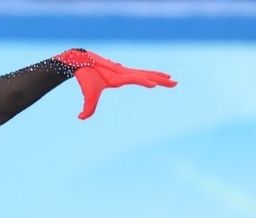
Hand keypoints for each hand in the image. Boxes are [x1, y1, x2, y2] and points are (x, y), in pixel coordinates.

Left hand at [56, 49, 176, 119]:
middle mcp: (124, 72)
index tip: (153, 85)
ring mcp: (124, 71)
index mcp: (118, 76)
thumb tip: (80, 118)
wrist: (81, 61)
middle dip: (160, 79)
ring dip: (158, 76)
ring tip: (171, 79)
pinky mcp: (123, 71)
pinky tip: (155, 77)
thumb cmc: (85, 76)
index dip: (143, 81)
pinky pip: (139, 73)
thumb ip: (87, 107)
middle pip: (146, 74)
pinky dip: (149, 75)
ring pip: (144, 73)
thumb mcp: (86, 93)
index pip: (134, 78)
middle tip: (175, 83)